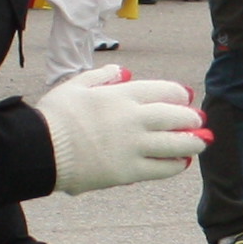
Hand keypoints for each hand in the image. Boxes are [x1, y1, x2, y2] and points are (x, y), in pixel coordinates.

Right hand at [36, 63, 204, 195]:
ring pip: (174, 144)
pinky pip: (160, 168)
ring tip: (200, 142)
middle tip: (199, 121)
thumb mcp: (75, 85)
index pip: (162, 90)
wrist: (41, 149)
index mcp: (120, 95)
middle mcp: (132, 118)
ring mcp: (132, 146)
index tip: (185, 97)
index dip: (179, 94)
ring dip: (192, 142)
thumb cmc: (54, 116)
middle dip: (191, 118)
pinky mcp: (127, 171)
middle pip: (174, 116)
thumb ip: (101, 76)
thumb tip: (123, 72)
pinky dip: (175, 165)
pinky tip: (181, 163)